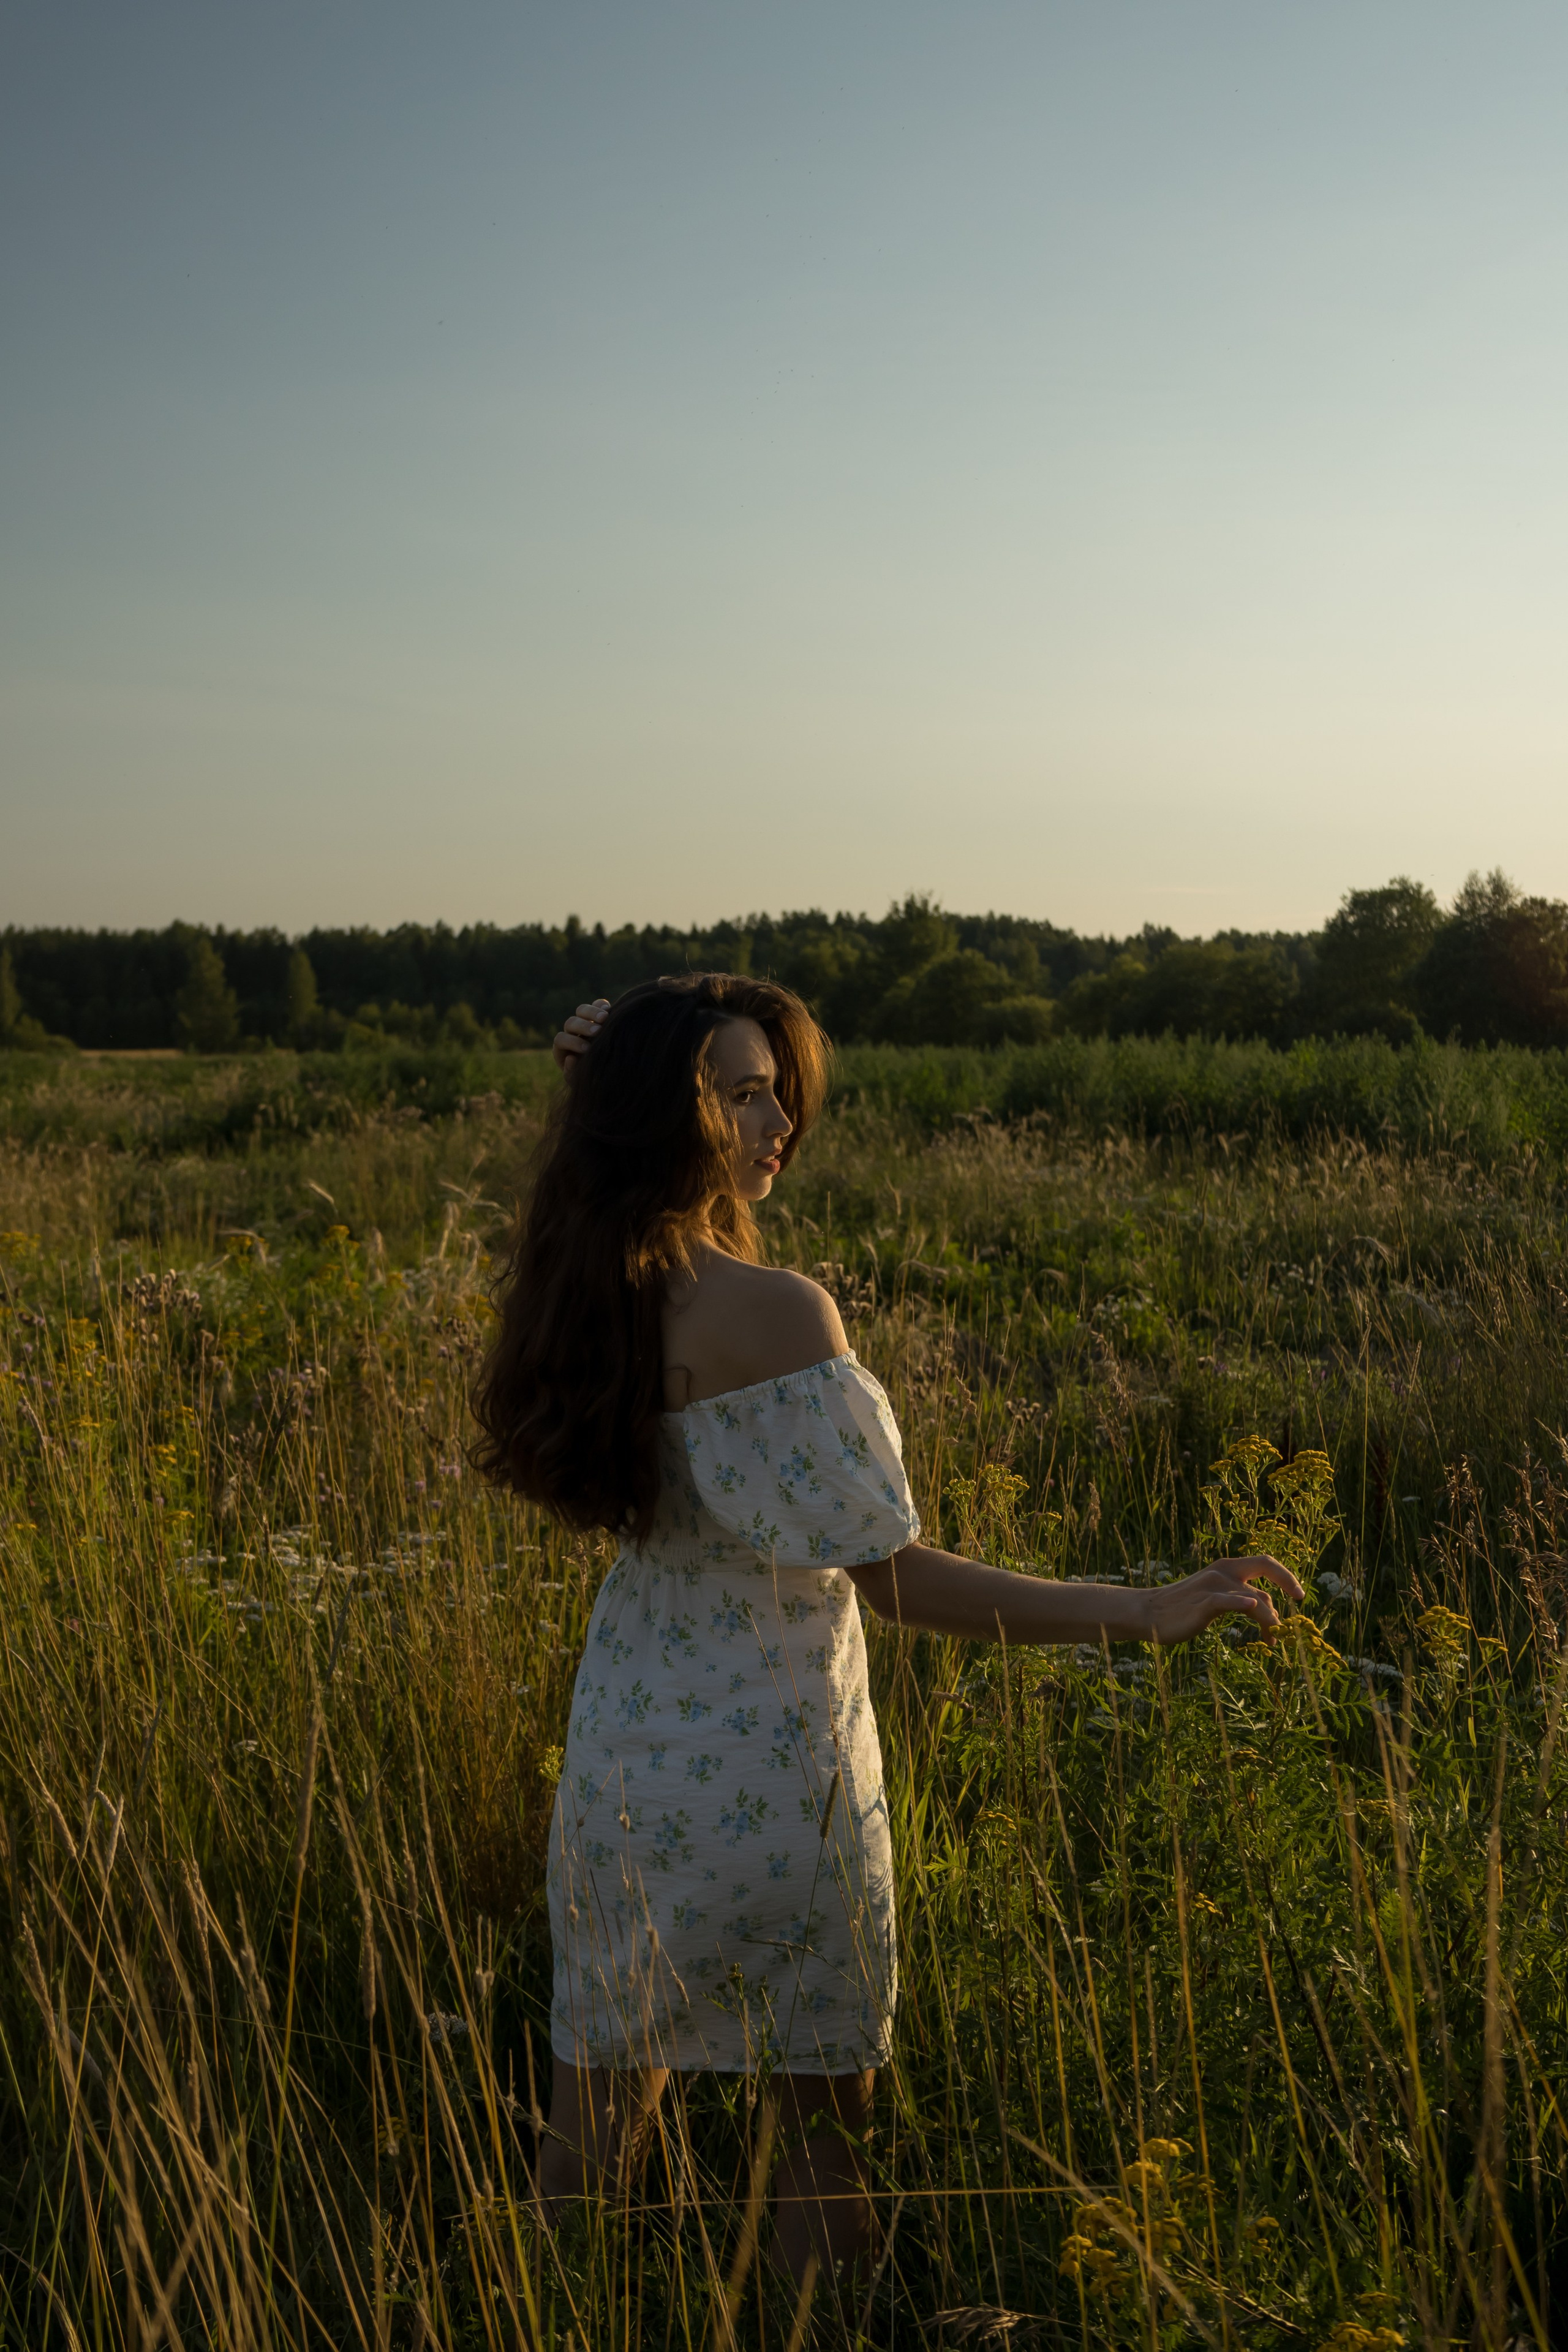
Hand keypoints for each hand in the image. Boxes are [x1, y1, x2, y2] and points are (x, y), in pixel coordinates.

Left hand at [552, 999, 608, 1074]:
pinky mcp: (598, 1016)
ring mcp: (584, 1022)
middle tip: (597, 1032)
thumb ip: (572, 1073)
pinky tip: (609, 1009)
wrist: (606, 1073)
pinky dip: (601, 1005)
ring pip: (581, 1010)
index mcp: (563, 1048)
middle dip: (583, 1026)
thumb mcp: (579, 1081)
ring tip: (605, 1018)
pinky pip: (597, 1005)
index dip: (572, 1042)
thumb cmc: (589, 1079)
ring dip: (592, 1013)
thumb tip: (570, 1058)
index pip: (561, 1039)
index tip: (586, 1049)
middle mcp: (571, 1033)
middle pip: (570, 1022)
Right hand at [1144, 1554, 1301, 1647]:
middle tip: (1299, 1603)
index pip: (1265, 1563)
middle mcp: (1223, 1571)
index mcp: (1226, 1567)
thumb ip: (1241, 1598)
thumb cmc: (1183, 1608)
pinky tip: (1251, 1608)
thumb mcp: (1216, 1598)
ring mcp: (1212, 1586)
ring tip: (1272, 1641)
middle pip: (1265, 1566)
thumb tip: (1267, 1608)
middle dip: (1288, 1581)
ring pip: (1253, 1597)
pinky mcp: (1203, 1603)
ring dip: (1270, 1619)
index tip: (1299, 1595)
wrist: (1148, 1613)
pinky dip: (1240, 1603)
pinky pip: (1226, 1601)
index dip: (1286, 1575)